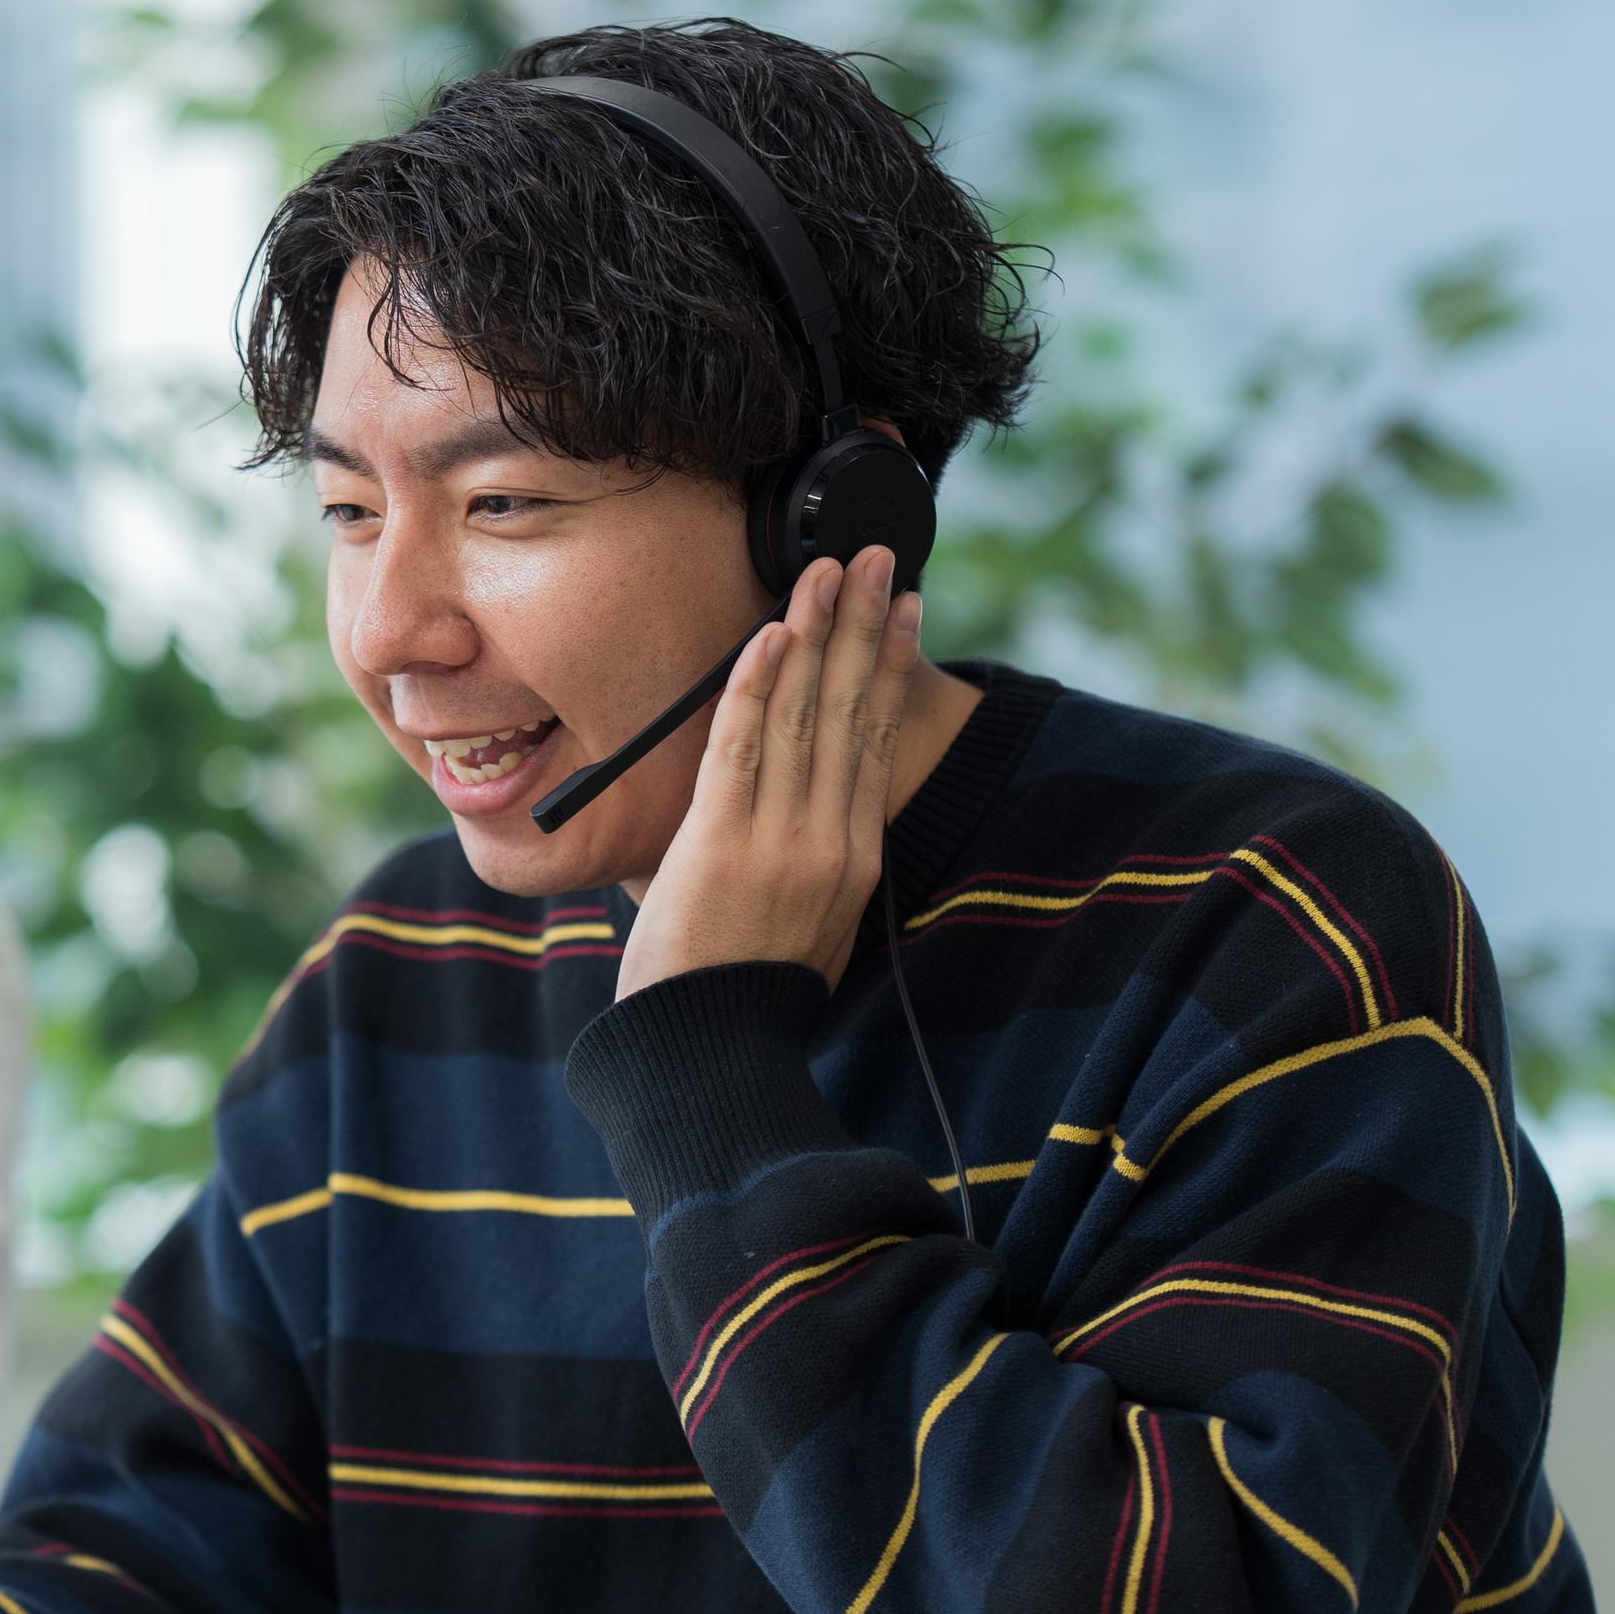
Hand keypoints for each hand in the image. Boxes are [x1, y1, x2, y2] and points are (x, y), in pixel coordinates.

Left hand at [616, 544, 916, 998]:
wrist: (711, 1058)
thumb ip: (816, 872)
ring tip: (827, 569)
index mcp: (856, 858)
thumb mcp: (813, 934)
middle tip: (875, 556)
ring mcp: (779, 840)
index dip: (889, 667)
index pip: (877, 740)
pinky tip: (772, 634)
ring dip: (815, 632)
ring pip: (802, 714)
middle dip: (864, 623)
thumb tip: (808, 827)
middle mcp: (830, 840)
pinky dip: (756, 685)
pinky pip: (742, 746)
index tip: (903, 610)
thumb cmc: (746, 1004)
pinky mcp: (722, 843)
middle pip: (850, 710)